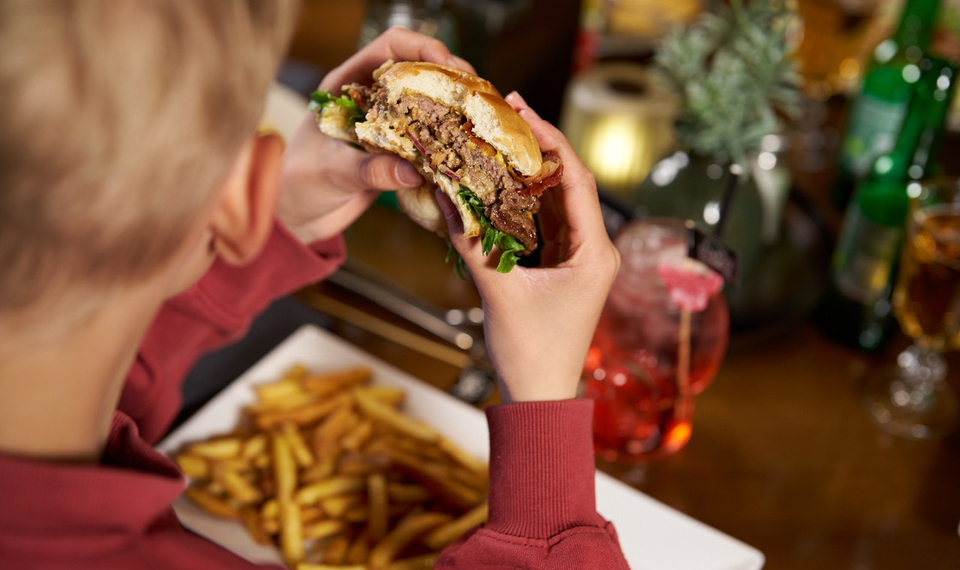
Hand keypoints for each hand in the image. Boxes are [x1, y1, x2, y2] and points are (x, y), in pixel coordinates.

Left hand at [277, 27, 475, 243]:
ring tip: (480, 118)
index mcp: (346, 85)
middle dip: (450, 77)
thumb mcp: (331, 175)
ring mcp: (386, 125)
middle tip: (476, 94)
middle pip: (419, 70)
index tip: (446, 64)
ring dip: (455, 107)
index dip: (421, 49)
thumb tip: (413, 171)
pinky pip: (430, 138)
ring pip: (429, 103)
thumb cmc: (297, 186)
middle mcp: (370, 99)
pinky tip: (468, 148)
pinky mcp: (398, 152)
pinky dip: (450, 140)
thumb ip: (368, 170)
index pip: (388, 48)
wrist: (294, 217)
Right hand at [440, 92, 619, 402]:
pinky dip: (524, 200)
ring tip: (501, 136)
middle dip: (539, 147)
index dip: (550, 140)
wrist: (539, 398)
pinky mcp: (562, 268)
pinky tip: (501, 180)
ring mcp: (579, 258)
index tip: (521, 111)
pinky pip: (545, 222)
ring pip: (557, 201)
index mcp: (595, 252)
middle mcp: (595, 250)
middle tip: (507, 112)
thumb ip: (471, 242)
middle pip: (569, 183)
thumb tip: (445, 193)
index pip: (577, 180)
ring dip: (531, 171)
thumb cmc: (530, 353)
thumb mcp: (498, 293)